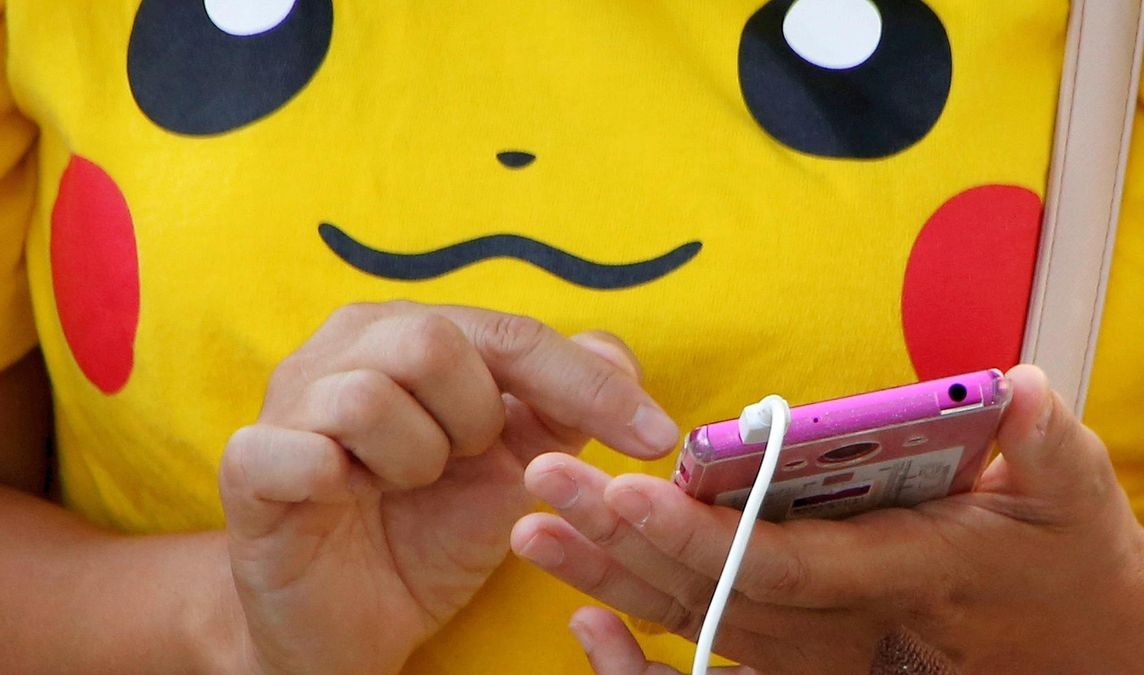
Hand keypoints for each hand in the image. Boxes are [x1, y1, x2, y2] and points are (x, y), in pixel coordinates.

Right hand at [217, 301, 678, 673]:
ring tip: (404, 487)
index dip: (587, 383)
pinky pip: (298, 453)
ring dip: (413, 460)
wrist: (348, 620)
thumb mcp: (515, 472)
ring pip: (367, 395)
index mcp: (411, 334)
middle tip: (462, 463)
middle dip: (473, 419)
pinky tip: (348, 498)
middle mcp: (344, 348)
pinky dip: (338, 479)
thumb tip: (622, 358)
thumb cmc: (428, 530)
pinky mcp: (249, 467)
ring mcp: (288, 403)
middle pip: (432, 340)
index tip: (654, 437)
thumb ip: (564, 412)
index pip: (512, 333)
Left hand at [513, 365, 1143, 672]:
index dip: (701, 534)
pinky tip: (580, 624)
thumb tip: (1015, 389)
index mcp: (901, 576)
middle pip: (714, 596)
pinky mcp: (800, 664)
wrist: (1073, 647)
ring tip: (534, 529)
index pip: (781, 565)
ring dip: (608, 581)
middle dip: (624, 543)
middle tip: (544, 483)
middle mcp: (845, 631)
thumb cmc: (1063, 558)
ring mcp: (817, 659)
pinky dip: (636, 663)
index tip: (627, 488)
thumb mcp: (1071, 495)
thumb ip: (1042, 446)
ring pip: (696, 627)